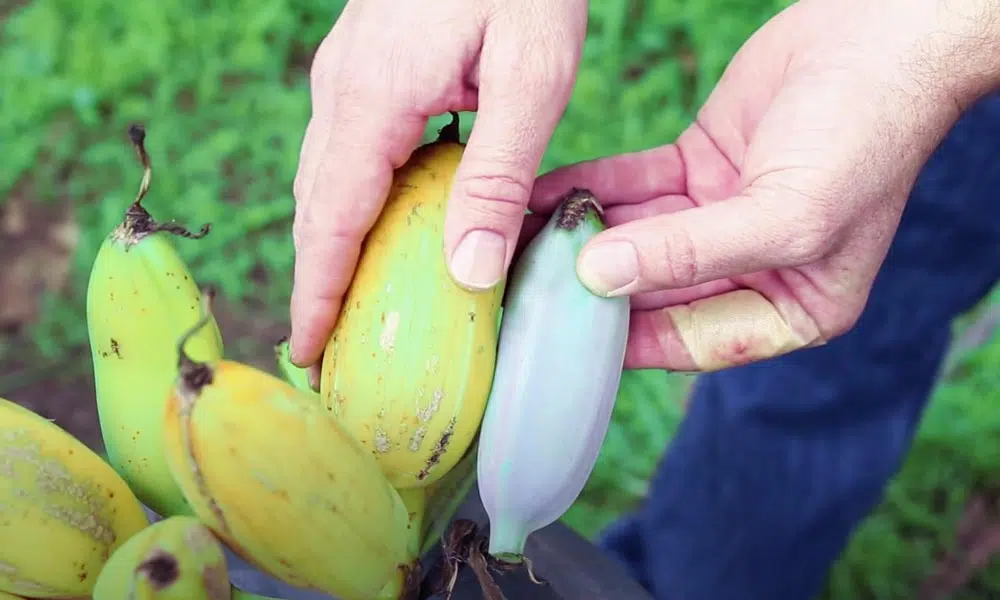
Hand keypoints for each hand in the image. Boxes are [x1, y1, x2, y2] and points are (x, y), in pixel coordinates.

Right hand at [289, 0, 587, 369]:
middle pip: (317, 207)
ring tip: (346, 307)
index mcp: (375, 98)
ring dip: (332, 246)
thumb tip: (469, 270)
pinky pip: (346, 152)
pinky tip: (383, 233)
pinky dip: (353, 205)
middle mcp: (343, 90)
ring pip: (326, 181)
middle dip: (317, 281)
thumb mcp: (533, 74)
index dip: (317, 293)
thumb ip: (499, 173)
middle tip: (326, 350)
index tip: (307, 353)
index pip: (332, 220)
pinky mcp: (368, 69)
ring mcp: (348, 75)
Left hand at [529, 0, 999, 371]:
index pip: (691, 342)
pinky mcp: (696, 167)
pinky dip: (589, 190)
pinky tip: (541, 196)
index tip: (558, 342)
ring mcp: (719, 217)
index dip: (625, 344)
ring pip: (634, 238)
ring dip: (578, 238)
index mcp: (792, 309)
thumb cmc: (864, 138)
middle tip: (522, 289)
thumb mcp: (786, 216)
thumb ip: (690, 254)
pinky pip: (631, 187)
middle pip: (653, 292)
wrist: (882, 37)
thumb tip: (598, 277)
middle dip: (590, 289)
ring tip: (516, 243)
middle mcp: (749, 269)